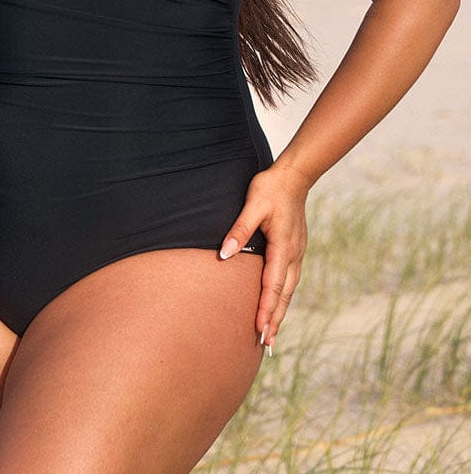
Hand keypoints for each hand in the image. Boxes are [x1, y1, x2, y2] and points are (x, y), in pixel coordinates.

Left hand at [219, 163, 309, 353]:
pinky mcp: (294, 250)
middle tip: (267, 346)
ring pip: (289, 290)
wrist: (294, 177)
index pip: (273, 285)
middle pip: (284, 295)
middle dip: (276, 320)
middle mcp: (293, 255)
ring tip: (272, 335)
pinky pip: (289, 280)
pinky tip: (277, 306)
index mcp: (283, 247)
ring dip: (280, 312)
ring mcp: (297, 253)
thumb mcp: (253, 205)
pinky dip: (283, 297)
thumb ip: (239, 229)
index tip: (260, 330)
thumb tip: (225, 254)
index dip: (266, 309)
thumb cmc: (271, 189)